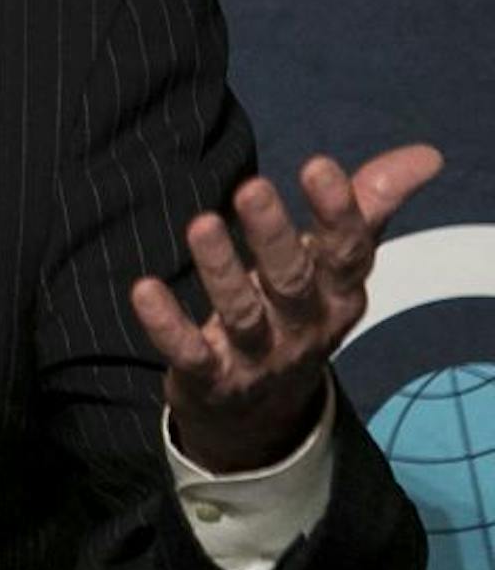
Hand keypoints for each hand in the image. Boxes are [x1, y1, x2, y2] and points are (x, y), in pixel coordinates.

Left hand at [129, 143, 442, 473]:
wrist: (261, 413)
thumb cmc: (297, 311)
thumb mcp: (335, 266)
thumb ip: (367, 208)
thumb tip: (425, 156)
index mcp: (337, 294)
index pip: (345, 253)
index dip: (337, 213)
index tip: (318, 165)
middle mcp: (302, 326)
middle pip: (291, 281)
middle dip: (273, 236)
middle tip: (250, 187)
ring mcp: (257, 356)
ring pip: (241, 313)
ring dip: (221, 270)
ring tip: (201, 224)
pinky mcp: (210, 377)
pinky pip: (189, 353)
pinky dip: (167, 326)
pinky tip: (143, 290)